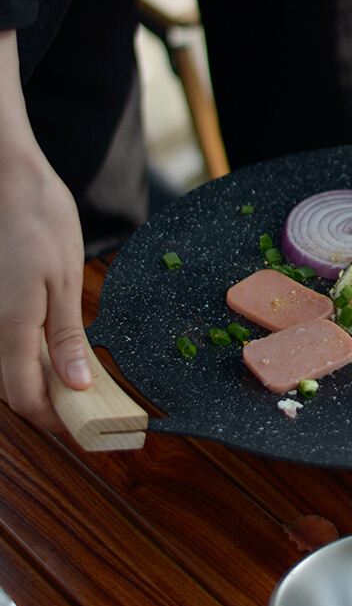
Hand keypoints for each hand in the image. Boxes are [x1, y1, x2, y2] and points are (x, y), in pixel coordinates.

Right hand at [0, 31, 90, 430]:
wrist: (7, 178)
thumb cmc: (39, 222)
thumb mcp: (63, 280)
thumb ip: (65, 336)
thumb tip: (76, 384)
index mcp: (11, 326)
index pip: (24, 398)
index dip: (54, 420)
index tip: (86, 427)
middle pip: (12, 388)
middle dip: (49, 404)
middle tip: (90, 407)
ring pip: (7, 367)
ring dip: (40, 381)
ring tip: (79, 381)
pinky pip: (7, 343)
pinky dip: (30, 356)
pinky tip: (56, 349)